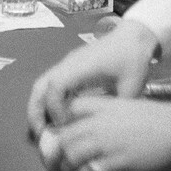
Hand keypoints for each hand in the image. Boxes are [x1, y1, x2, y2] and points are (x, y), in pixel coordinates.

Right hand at [27, 20, 158, 135]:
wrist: (135, 36)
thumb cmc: (133, 58)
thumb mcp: (132, 86)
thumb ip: (116, 109)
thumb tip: (104, 131)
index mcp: (82, 66)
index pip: (56, 86)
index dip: (55, 108)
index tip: (65, 124)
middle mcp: (69, 64)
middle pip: (40, 85)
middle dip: (35, 110)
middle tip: (40, 134)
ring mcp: (68, 64)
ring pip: (43, 84)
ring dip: (39, 106)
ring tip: (44, 129)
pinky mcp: (71, 67)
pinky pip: (52, 84)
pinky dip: (48, 100)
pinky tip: (57, 117)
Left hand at [38, 97, 170, 170]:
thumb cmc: (156, 117)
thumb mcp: (126, 105)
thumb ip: (105, 112)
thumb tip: (87, 126)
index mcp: (101, 107)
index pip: (68, 112)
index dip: (58, 125)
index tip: (55, 137)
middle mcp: (98, 124)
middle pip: (64, 139)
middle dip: (55, 153)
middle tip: (54, 163)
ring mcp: (105, 145)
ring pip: (71, 159)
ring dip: (66, 168)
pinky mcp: (115, 165)